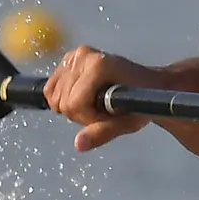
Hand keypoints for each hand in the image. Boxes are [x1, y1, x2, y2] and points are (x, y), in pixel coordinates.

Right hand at [43, 45, 162, 151]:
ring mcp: (74, 55)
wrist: (148, 84)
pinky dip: (63, 99)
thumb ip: (102, 133)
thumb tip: (78, 144)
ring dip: (73, 107)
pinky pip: (50, 89)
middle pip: (63, 101)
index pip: (75, 104)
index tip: (108, 116)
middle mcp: (83, 55)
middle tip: (104, 111)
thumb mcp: (126, 123)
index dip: (89, 118)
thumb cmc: (142, 103)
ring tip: (96, 103)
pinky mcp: (69, 59)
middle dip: (82, 114)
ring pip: (54, 96)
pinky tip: (84, 97)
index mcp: (99, 65)